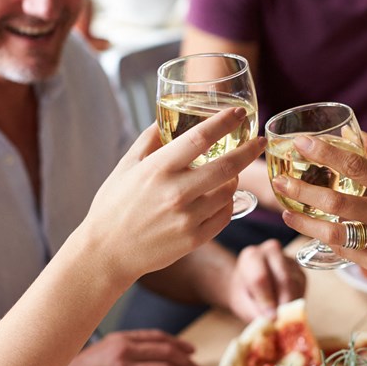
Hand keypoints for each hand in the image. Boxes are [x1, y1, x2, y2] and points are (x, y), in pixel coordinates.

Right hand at [79, 108, 266, 284]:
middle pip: (226, 167)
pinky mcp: (194, 239)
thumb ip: (150, 139)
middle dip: (249, 151)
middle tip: (260, 141)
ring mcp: (187, 218)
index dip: (223, 122)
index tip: (239, 113)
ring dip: (234, 179)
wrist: (107, 252)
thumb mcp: (126, 165)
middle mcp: (175, 193)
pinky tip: (220, 197)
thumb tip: (167, 115)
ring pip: (229, 192)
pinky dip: (227, 203)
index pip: (199, 138)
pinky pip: (225, 215)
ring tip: (230, 173)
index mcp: (157, 169)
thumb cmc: (114, 204)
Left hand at [224, 240, 306, 321]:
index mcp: (251, 256)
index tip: (271, 318)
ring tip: (282, 318)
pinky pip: (303, 289)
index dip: (267, 299)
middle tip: (282, 321)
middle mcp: (272, 251)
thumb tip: (273, 321)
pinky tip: (287, 310)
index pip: (261, 278)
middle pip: (284, 278)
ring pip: (296, 284)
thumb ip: (254, 311)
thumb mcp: (242, 303)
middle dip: (284, 302)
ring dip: (291, 304)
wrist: (250, 284)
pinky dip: (296, 302)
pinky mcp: (300, 271)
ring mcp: (289, 260)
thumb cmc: (244, 294)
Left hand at [270, 133, 366, 274]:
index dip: (326, 153)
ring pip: (334, 233)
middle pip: (338, 202)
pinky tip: (312, 228)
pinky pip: (344, 250)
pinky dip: (325, 238)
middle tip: (280, 181)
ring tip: (286, 211)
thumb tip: (348, 131)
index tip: (301, 143)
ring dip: (305, 222)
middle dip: (303, 190)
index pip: (356, 166)